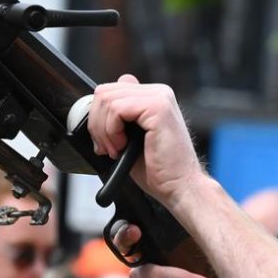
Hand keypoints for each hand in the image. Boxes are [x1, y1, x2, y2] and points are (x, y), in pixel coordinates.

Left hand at [89, 75, 203, 209]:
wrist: (181, 187)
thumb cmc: (160, 170)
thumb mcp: (131, 138)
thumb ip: (118, 118)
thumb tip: (96, 108)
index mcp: (153, 97)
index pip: (110, 90)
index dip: (99, 116)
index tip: (105, 142)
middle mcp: (159, 92)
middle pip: (105, 92)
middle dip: (97, 124)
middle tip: (108, 148)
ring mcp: (160, 97)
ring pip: (107, 99)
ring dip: (103, 130)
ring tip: (117, 149)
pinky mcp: (158, 108)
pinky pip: (117, 109)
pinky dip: (111, 130)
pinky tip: (123, 146)